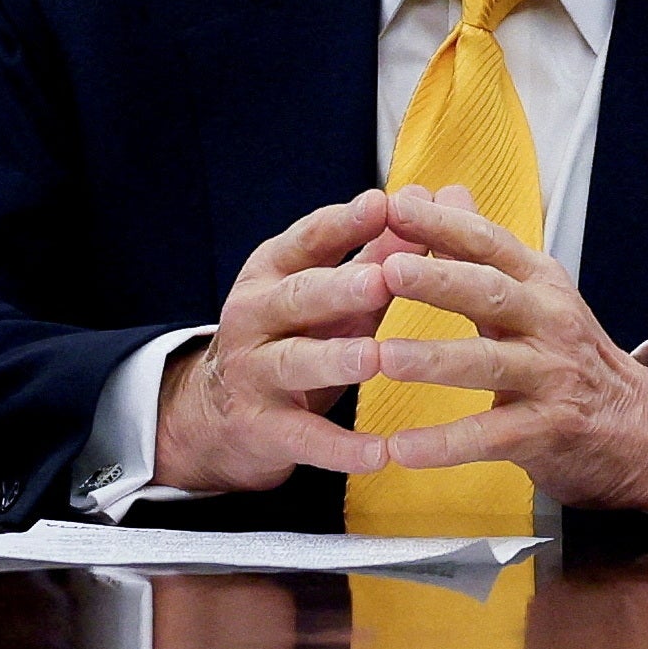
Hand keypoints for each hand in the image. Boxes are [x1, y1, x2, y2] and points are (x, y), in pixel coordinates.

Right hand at [154, 189, 397, 491]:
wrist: (218, 414)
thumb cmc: (298, 333)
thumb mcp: (331, 290)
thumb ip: (379, 249)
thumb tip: (429, 194)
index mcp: (274, 272)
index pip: (307, 239)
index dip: (343, 222)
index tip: (382, 203)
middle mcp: (256, 315)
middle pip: (297, 297)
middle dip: (339, 287)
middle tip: (382, 279)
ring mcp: (254, 372)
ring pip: (295, 362)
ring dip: (336, 359)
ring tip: (374, 356)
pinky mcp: (262, 427)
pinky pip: (305, 438)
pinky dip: (342, 448)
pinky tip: (380, 454)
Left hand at [373, 186, 647, 511]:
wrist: (635, 423)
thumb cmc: (565, 350)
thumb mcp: (532, 292)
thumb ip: (481, 249)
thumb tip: (443, 189)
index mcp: (539, 281)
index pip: (489, 242)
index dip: (443, 223)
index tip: (393, 204)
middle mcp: (549, 320)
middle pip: (492, 294)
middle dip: (439, 280)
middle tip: (387, 270)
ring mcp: (552, 375)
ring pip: (489, 364)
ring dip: (434, 361)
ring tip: (382, 357)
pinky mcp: (547, 430)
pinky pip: (490, 436)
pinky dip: (444, 445)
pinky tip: (399, 449)